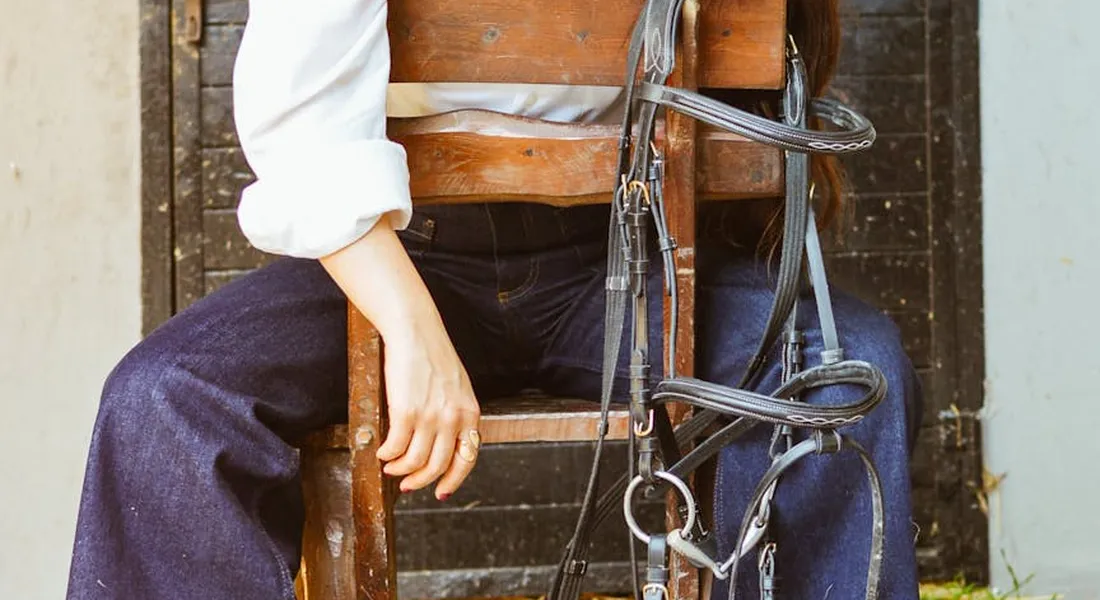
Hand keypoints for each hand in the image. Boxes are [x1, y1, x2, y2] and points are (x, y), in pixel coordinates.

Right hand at [319, 214, 480, 500]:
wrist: (415, 330)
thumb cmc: (432, 355)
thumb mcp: (457, 387)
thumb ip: (456, 414)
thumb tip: (444, 442)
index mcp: (470, 412)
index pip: (467, 458)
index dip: (453, 479)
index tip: (441, 491)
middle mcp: (453, 418)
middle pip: (439, 465)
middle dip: (421, 481)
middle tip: (407, 485)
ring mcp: (430, 416)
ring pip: (415, 461)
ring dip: (400, 470)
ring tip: (391, 467)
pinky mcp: (406, 411)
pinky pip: (395, 447)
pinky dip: (386, 455)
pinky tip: (381, 452)